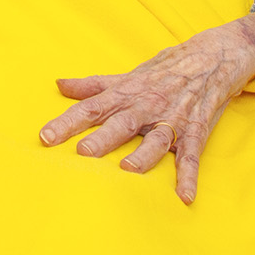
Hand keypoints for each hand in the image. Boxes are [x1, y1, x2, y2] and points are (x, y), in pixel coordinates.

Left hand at [37, 24, 254, 203]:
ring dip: (142, 154)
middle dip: (102, 138)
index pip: (90, 108)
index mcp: (124, 94)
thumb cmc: (161, 71)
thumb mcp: (125, 76)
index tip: (44, 137)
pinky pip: (191, 156)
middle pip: (120, 124)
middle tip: (82, 152)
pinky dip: (189, 176)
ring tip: (127, 169)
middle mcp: (145, 106)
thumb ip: (92, 85)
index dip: (67, 122)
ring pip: (155, 139)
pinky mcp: (195, 131)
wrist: (210, 58)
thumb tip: (59, 84)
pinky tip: (185, 196)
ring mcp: (171, 119)